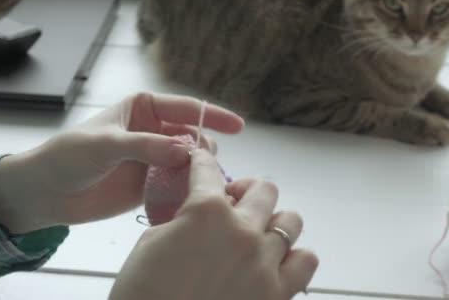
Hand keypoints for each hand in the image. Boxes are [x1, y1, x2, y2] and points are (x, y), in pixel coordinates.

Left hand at [0, 92, 243, 233]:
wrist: (45, 192)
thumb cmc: (69, 156)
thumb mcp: (106, 145)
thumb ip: (146, 146)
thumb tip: (187, 151)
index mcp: (144, 108)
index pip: (186, 108)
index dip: (214, 115)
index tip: (238, 125)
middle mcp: (155, 131)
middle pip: (194, 137)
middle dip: (204, 150)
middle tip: (201, 169)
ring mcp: (155, 158)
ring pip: (191, 162)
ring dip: (197, 172)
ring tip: (195, 185)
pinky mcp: (152, 184)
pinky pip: (179, 184)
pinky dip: (187, 190)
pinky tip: (189, 198)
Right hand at [109, 149, 318, 299]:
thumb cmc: (143, 293)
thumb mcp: (153, 241)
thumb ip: (184, 217)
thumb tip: (197, 211)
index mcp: (206, 212)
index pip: (209, 170)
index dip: (203, 162)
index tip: (204, 162)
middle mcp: (242, 231)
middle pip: (263, 189)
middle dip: (245, 190)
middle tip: (231, 202)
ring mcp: (264, 262)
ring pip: (290, 220)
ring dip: (271, 221)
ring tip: (255, 233)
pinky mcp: (277, 293)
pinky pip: (306, 260)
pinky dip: (293, 255)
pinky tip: (274, 261)